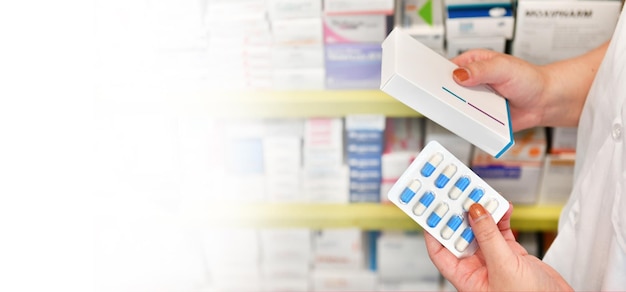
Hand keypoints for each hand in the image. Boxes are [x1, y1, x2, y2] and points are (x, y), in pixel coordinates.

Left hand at [424, 203, 572, 290]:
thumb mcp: (504, 268)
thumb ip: (488, 238)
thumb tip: (474, 212)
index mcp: (466, 278)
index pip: (439, 250)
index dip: (433, 229)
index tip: (431, 207)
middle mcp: (477, 269)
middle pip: (460, 236)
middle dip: (459, 214)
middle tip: (458, 192)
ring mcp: (494, 261)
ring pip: (481, 230)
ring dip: (482, 212)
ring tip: (481, 194)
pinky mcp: (511, 256)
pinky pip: (501, 231)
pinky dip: (502, 218)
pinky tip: (503, 206)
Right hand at [450, 45, 606, 130]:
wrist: (544, 101)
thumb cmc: (528, 79)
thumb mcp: (504, 67)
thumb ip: (481, 70)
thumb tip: (459, 75)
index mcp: (472, 63)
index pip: (447, 67)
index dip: (438, 75)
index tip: (433, 83)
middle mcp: (471, 81)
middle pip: (448, 89)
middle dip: (446, 95)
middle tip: (447, 99)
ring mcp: (474, 99)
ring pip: (456, 106)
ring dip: (459, 110)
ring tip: (465, 109)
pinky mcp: (479, 115)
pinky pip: (468, 120)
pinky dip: (469, 122)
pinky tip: (472, 121)